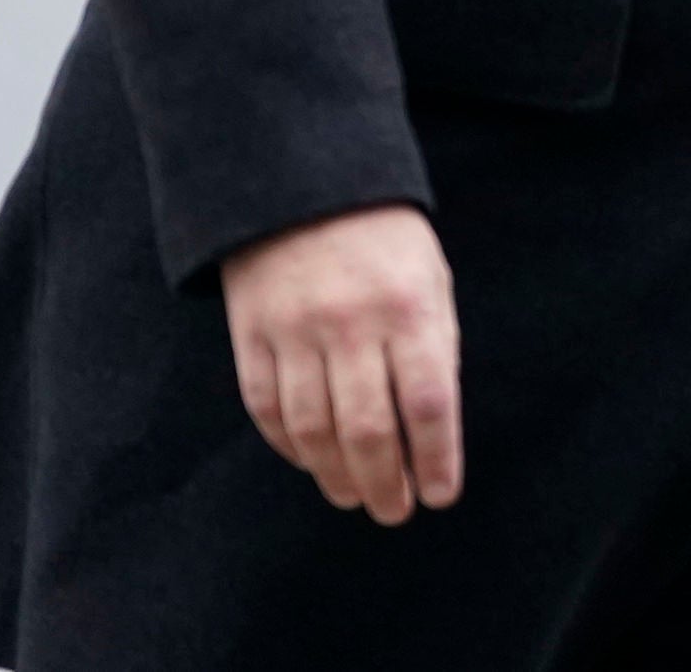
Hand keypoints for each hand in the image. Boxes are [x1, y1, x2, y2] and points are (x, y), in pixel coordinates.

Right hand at [221, 203, 463, 523]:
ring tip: (354, 496)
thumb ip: (433, 344)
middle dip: (386, 483)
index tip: (439, 495)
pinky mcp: (251, 334)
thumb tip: (431, 428)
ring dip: (336, 475)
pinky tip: (311, 462)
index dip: (435, 458)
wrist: (301, 179)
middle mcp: (351, 322)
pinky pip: (267, 408)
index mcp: (408, 305)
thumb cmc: (382, 237)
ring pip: (314, 429)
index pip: (427, 402)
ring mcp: (295, 330)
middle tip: (394, 511)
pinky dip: (290, 447)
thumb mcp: (429, 276)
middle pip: (368, 429)